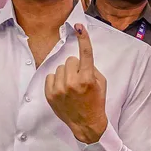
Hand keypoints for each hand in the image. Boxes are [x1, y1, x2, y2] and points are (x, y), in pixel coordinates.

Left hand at [45, 24, 107, 142]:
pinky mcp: (50, 94)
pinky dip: (57, 81)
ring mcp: (59, 89)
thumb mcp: (101, 83)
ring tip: (71, 86)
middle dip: (75, 66)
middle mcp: (72, 82)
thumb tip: (79, 59)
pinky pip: (51, 76)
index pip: (85, 54)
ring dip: (66, 74)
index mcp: (87, 79)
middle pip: (70, 60)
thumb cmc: (96, 101)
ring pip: (60, 68)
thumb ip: (91, 68)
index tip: (80, 27)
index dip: (84, 39)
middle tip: (80, 78)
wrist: (86, 123)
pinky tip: (63, 90)